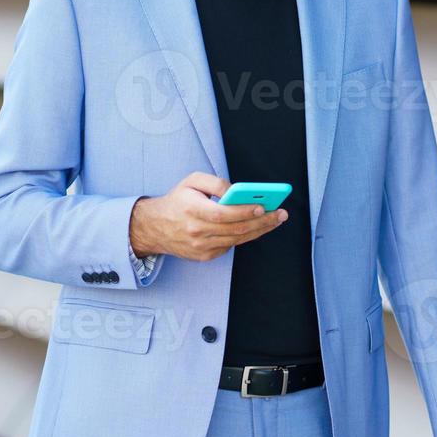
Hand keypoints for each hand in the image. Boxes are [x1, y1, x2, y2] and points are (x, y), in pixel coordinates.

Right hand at [129, 172, 286, 261]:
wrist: (155, 227)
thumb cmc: (177, 201)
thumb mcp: (191, 181)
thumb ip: (215, 182)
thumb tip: (236, 190)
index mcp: (192, 210)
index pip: (222, 214)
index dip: (244, 212)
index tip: (263, 207)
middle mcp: (196, 231)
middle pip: (235, 229)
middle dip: (262, 222)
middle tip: (281, 214)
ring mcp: (200, 247)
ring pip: (237, 240)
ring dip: (259, 230)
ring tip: (276, 220)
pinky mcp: (204, 256)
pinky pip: (230, 245)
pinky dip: (245, 236)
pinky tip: (258, 227)